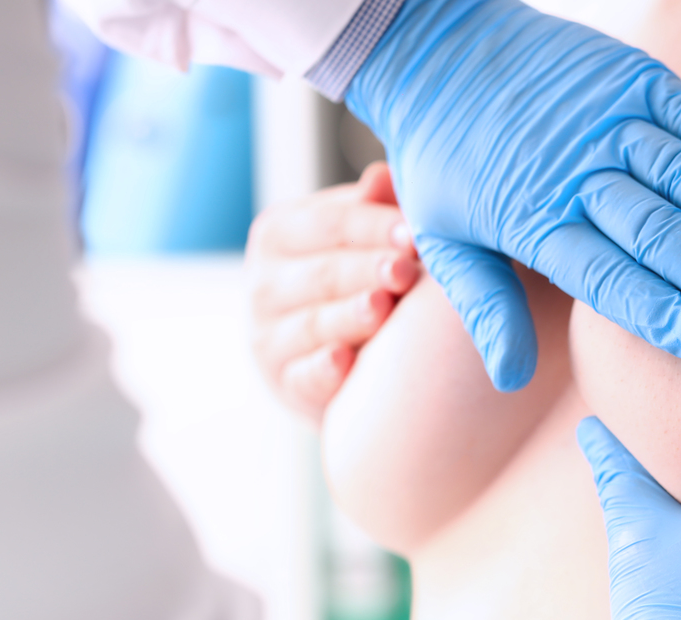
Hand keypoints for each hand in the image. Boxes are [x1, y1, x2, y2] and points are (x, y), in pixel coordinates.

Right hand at [247, 163, 420, 419]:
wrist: (333, 355)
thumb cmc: (353, 278)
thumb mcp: (358, 238)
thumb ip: (373, 209)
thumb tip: (384, 177)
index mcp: (280, 233)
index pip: (330, 222)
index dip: (374, 225)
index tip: (415, 232)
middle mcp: (265, 283)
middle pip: (323, 273)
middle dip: (368, 270)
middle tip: (407, 269)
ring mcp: (269, 336)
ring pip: (314, 324)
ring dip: (350, 316)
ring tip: (384, 307)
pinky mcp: (284, 382)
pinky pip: (303, 375)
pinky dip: (323, 370)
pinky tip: (344, 361)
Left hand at [347, 0, 680, 391]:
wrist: (433, 51)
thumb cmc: (443, 159)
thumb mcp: (442, 240)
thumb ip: (485, 307)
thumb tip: (508, 379)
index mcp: (534, 222)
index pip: (613, 282)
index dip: (670, 318)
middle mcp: (577, 174)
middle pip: (659, 236)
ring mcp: (607, 121)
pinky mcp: (628, 78)